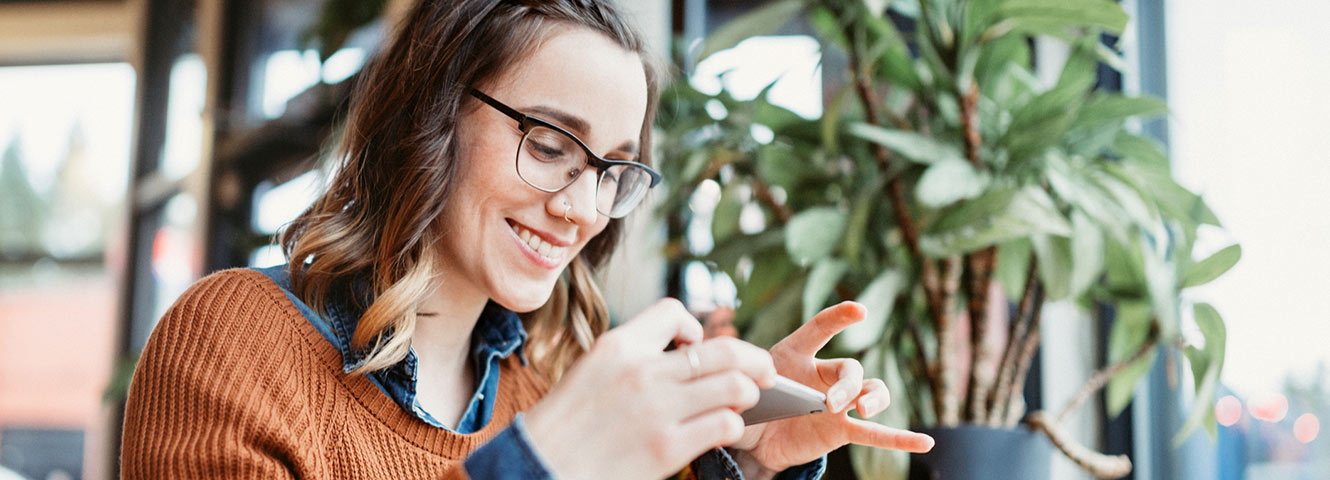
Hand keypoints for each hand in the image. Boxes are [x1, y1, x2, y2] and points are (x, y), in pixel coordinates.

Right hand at [524, 298, 777, 479]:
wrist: (539, 468)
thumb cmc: (565, 425)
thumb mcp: (591, 370)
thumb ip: (635, 357)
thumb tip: (688, 354)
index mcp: (618, 345)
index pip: (674, 312)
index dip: (694, 328)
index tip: (695, 348)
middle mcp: (642, 371)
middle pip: (724, 350)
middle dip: (754, 358)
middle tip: (765, 370)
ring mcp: (657, 410)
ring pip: (734, 385)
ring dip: (747, 392)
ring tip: (745, 400)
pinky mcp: (667, 447)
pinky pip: (724, 424)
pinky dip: (732, 424)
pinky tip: (724, 428)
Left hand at [730, 301, 934, 472]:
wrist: (752, 436)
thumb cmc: (747, 400)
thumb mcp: (738, 388)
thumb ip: (741, 383)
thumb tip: (736, 387)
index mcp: (795, 355)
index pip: (819, 329)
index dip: (838, 318)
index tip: (859, 311)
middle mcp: (823, 375)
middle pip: (850, 369)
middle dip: (847, 385)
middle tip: (831, 403)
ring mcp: (837, 403)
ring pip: (870, 392)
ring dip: (873, 399)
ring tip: (863, 410)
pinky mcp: (841, 430)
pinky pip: (876, 434)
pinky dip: (901, 439)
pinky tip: (926, 444)